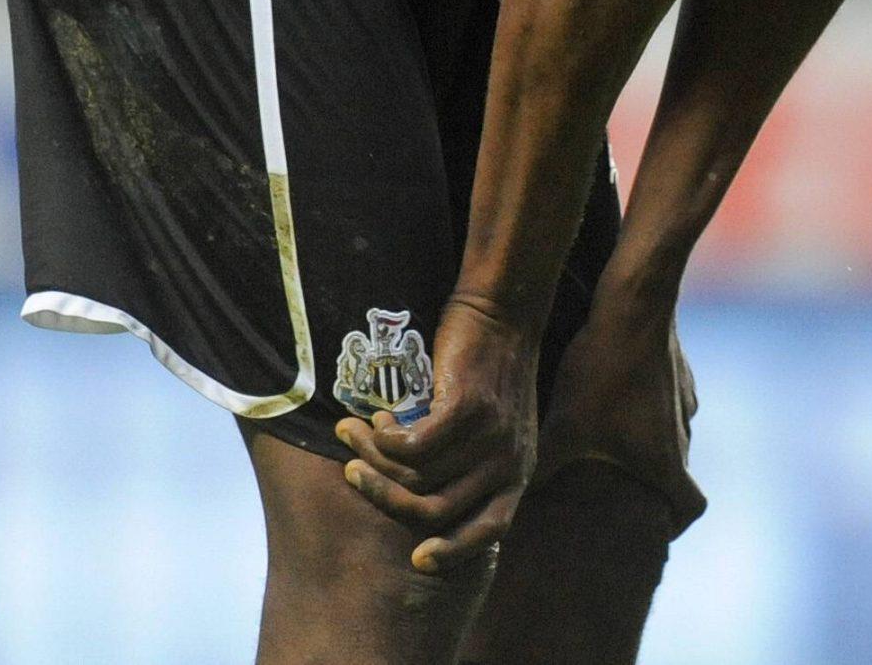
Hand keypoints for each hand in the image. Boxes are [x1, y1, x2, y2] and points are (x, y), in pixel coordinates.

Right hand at [335, 294, 539, 573]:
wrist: (503, 311)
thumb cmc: (491, 370)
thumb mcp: (498, 427)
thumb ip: (474, 465)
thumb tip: (424, 505)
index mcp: (519, 472)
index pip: (490, 530)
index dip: (453, 552)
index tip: (417, 560)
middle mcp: (509, 460)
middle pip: (435, 509)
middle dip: (384, 497)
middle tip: (352, 475)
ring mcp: (490, 435)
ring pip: (417, 475)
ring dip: (374, 459)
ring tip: (352, 434)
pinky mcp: (468, 407)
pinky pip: (413, 446)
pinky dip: (386, 439)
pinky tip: (378, 420)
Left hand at [536, 300, 707, 535]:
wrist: (635, 305)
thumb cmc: (603, 371)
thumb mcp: (563, 427)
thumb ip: (542, 468)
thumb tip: (510, 502)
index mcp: (666, 458)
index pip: (691, 508)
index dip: (676, 525)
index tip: (654, 530)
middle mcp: (683, 431)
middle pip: (676, 471)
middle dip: (651, 484)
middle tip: (616, 489)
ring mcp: (684, 397)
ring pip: (671, 433)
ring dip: (648, 442)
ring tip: (610, 441)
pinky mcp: (679, 368)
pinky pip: (667, 399)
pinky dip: (648, 407)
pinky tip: (615, 394)